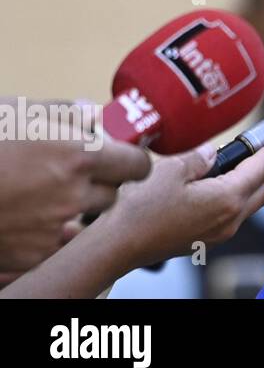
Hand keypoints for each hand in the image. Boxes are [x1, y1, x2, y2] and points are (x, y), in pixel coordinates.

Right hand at [0, 101, 150, 275]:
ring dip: (74, 210)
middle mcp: (73, 195)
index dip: (130, 162)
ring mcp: (52, 229)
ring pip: (84, 222)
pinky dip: (45, 233)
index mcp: (79, 156)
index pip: (137, 165)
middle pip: (112, 195)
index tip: (122, 159)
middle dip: (99, 185)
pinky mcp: (32, 255)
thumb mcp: (22, 112)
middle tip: (72, 175)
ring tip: (41, 195)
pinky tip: (22, 215)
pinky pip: (55, 244)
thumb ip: (67, 115)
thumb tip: (93, 115)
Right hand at [102, 136, 263, 268]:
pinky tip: (234, 185)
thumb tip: (213, 153)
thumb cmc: (141, 208)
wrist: (118, 245)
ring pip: (251, 204)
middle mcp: (229, 219)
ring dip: (260, 182)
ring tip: (260, 163)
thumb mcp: (172, 170)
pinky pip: (236, 214)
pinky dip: (244, 196)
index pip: (260, 169)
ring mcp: (219, 233)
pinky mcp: (206, 239)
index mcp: (227, 199)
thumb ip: (200, 158)